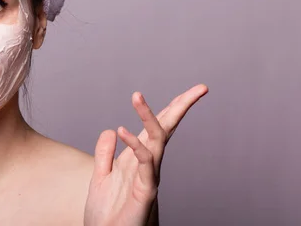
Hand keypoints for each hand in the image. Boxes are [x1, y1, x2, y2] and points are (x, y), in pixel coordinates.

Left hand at [84, 84, 208, 225]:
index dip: (171, 108)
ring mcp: (148, 177)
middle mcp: (148, 165)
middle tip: (200, 88)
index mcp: (138, 159)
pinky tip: (122, 131)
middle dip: (183, 107)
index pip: (158, 127)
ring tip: (136, 96)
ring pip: (156, 141)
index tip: (190, 91)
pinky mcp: (144, 193)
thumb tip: (111, 130)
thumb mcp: (100, 178)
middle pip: (168, 129)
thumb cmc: (107, 216)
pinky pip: (144, 165)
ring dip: (148, 117)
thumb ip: (105, 154)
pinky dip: (135, 146)